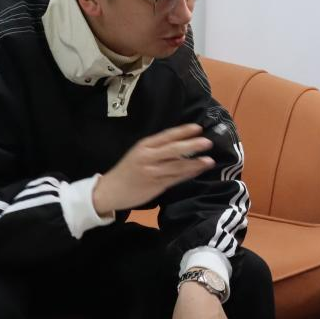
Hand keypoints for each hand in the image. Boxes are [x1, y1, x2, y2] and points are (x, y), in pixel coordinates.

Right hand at [92, 123, 212, 213]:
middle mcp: (149, 156)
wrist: (110, 190)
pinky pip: (176, 178)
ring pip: (177, 165)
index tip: (198, 127)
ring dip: (195, 162)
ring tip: (209, 160)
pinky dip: (188, 174)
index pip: (166, 135)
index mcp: (144, 145)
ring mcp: (152, 171)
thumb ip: (156, 149)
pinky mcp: (156, 185)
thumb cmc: (127, 171)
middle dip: (192, 144)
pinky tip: (198, 171)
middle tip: (208, 142)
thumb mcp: (138, 154)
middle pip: (174, 148)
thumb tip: (181, 143)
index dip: (183, 131)